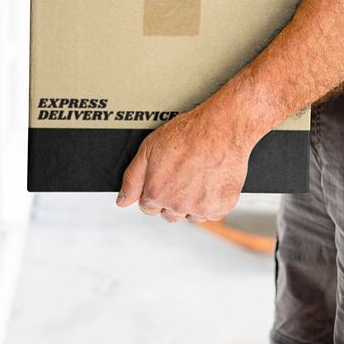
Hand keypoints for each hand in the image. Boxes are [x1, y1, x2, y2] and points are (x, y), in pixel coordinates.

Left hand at [115, 104, 253, 222]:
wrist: (221, 128)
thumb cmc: (187, 134)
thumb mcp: (148, 149)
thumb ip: (132, 179)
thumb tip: (122, 201)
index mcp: (157, 194)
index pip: (148, 207)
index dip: (154, 191)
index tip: (165, 178)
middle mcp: (177, 206)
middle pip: (168, 213)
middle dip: (171, 198)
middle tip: (182, 174)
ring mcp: (200, 208)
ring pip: (189, 215)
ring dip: (190, 202)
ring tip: (197, 175)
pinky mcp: (220, 207)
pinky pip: (210, 213)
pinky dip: (209, 201)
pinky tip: (209, 180)